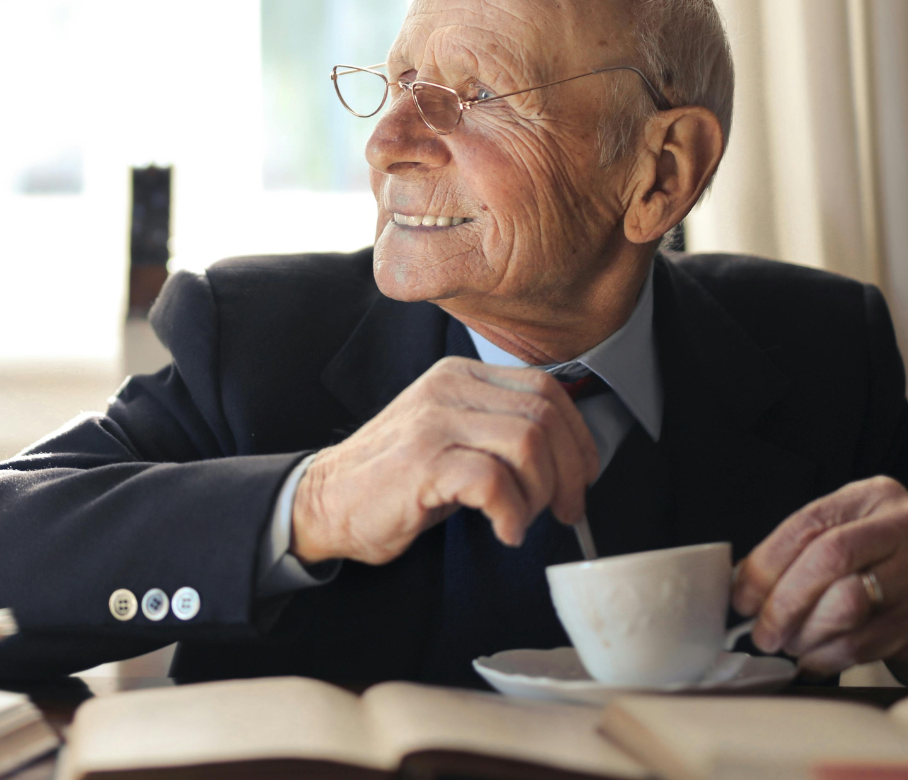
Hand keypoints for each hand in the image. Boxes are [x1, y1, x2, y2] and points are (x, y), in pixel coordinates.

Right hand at [291, 356, 598, 564]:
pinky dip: (512, 513)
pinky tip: (503, 530)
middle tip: (563, 510)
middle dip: (569, 472)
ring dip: (539, 493)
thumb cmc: (395, 481)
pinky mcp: (423, 462)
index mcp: (461, 377)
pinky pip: (494, 480)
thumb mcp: (452, 438)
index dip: (578, 438)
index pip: (547, 390)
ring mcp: (434, 422)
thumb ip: (500, 432)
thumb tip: (569, 458)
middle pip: (545, 417)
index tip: (580, 477)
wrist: (327, 502)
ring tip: (522, 519)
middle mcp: (449, 389)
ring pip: (528, 443)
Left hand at [732, 476, 907, 684]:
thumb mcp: (851, 537)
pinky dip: (827, 657)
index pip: (808, 523)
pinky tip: (816, 658)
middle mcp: (905, 526)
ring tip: (791, 643)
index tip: (742, 597)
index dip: (766, 564)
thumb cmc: (887, 569)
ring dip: (806, 633)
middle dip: (784, 602)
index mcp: (874, 495)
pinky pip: (862, 643)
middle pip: (828, 558)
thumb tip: (741, 584)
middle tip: (763, 632)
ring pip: (846, 604)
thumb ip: (801, 550)